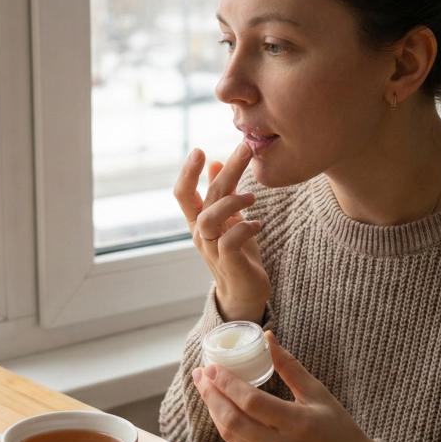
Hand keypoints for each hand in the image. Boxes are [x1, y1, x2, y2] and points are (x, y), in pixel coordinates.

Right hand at [174, 142, 269, 322]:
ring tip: (253, 197)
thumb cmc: (238, 253)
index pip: (183, 194)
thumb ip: (221, 193)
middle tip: (246, 148)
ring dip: (232, 202)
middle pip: (207, 197)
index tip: (200, 150)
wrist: (244, 293)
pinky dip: (244, 228)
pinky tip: (258, 224)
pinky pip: (229, 241)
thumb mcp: (230, 218)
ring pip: (210, 219)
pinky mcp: (229, 263)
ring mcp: (213, 250)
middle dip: (228, 170)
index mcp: (199, 221)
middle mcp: (201, 234)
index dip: (188, 172)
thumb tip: (215, 162)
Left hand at [192, 330, 380, 441]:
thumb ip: (289, 367)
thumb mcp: (318, 393)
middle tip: (200, 374)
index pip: (251, 402)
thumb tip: (268, 337)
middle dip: (211, 395)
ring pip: (232, 436)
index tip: (212, 367)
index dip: (227, 383)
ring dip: (214, 411)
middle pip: (233, 420)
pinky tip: (222, 409)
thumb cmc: (339, 428)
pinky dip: (228, 427)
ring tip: (206, 389)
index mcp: (299, 424)